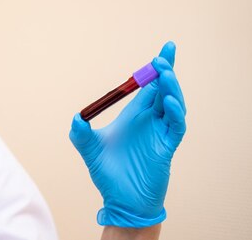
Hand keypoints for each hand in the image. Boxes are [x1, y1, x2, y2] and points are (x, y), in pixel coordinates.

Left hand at [69, 42, 185, 227]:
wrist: (120, 201)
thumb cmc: (108, 174)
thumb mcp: (88, 150)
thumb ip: (81, 134)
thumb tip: (76, 118)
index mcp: (134, 115)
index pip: (149, 86)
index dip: (157, 68)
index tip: (164, 50)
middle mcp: (150, 120)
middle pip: (164, 89)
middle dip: (166, 70)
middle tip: (165, 53)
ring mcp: (161, 133)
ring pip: (173, 104)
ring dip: (170, 88)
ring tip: (164, 73)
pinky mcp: (167, 147)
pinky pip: (175, 126)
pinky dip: (174, 112)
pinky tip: (168, 101)